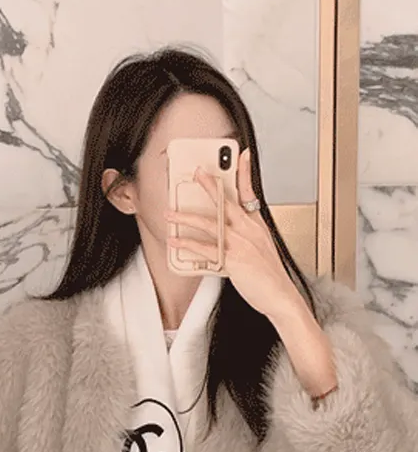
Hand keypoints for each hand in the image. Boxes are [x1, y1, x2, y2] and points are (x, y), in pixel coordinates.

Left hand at [165, 149, 307, 325]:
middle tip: (195, 173)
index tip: (241, 155)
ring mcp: (241, 244)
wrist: (281, 297)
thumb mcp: (262, 249)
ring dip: (187, 217)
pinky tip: (175, 242)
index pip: (251, 193)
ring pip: (211, 224)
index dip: (245, 173)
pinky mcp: (233, 260)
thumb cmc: (270, 277)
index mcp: (258, 226)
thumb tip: (229, 233)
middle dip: (210, 186)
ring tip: (170, 213)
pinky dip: (188, 244)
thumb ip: (245, 237)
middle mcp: (250, 231)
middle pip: (227, 202)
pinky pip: (206, 249)